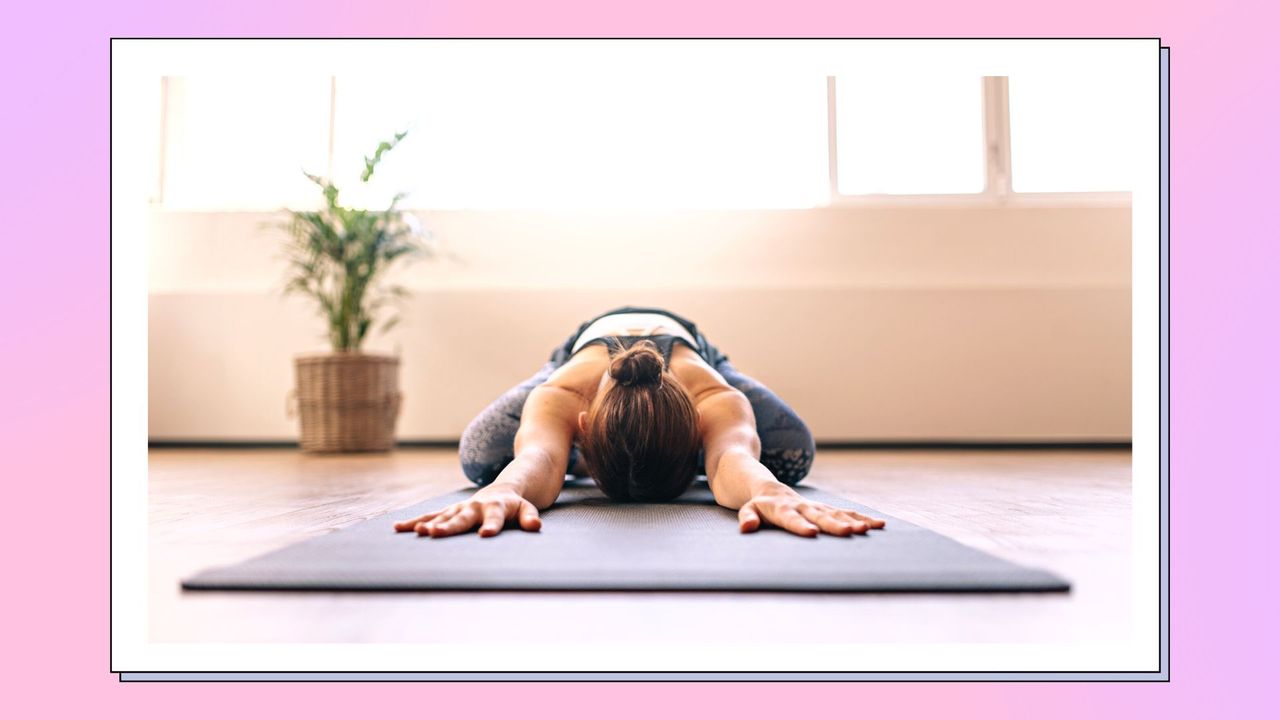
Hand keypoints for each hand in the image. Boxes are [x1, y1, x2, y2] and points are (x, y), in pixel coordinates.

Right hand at [393, 485, 541, 537]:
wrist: (502, 489)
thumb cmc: (516, 505)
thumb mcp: (527, 509)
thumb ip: (530, 517)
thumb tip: (535, 526)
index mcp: (496, 508)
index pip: (495, 519)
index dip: (491, 526)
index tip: (484, 535)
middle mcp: (475, 507)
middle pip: (462, 518)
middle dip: (448, 526)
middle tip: (434, 533)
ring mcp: (460, 509)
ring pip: (442, 516)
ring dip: (429, 523)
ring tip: (417, 531)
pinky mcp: (449, 512)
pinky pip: (430, 516)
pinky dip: (415, 522)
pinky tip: (398, 528)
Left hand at [737, 486, 885, 537]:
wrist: (770, 489)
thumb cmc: (758, 505)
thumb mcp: (747, 510)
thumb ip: (748, 518)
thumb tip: (747, 528)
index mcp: (783, 509)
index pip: (791, 519)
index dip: (801, 526)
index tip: (812, 533)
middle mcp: (803, 507)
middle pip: (820, 516)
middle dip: (836, 525)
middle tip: (851, 532)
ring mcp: (817, 507)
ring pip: (837, 514)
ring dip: (854, 521)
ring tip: (869, 529)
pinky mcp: (826, 509)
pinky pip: (846, 513)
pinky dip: (862, 518)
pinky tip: (879, 525)